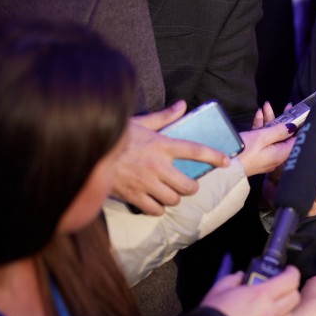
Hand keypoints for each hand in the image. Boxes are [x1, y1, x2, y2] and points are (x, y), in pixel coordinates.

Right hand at [112, 101, 230, 214]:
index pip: (195, 150)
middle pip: (188, 186)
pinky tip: (154, 202)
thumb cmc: (117, 136)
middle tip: (187, 185)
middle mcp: (157, 166)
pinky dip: (158, 208)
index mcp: (161, 145)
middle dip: (191, 188)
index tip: (226, 162)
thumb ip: (164, 117)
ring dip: (174, 198)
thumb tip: (183, 105)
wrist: (89, 150)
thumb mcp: (142, 123)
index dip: (214, 157)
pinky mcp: (133, 195)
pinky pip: (155, 210)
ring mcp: (145, 182)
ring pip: (173, 200)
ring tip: (169, 193)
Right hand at [200, 266, 300, 315]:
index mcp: (262, 295)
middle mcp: (271, 313)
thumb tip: (239, 277)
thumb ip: (233, 279)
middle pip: (295, 298)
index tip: (288, 271)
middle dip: (290, 290)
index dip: (292, 272)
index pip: (290, 279)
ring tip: (269, 309)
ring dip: (283, 310)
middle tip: (280, 289)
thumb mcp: (219, 289)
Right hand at [238, 104, 296, 176]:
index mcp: (280, 154)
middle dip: (282, 120)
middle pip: (283, 136)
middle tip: (285, 107)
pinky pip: (261, 139)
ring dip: (269, 121)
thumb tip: (292, 127)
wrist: (223, 168)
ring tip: (266, 107)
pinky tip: (258, 116)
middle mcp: (275, 157)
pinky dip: (260, 128)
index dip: (297, 126)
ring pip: (271, 136)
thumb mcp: (262, 138)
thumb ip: (279, 131)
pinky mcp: (256, 154)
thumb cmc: (242, 154)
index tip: (298, 115)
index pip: (295, 139)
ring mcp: (265, 155)